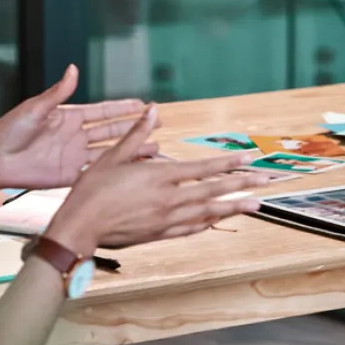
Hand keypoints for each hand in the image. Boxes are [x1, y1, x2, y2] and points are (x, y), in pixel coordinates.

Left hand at [0, 65, 156, 189]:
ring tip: (155, 148)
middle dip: (135, 127)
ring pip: (110, 152)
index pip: (103, 112)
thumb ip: (58, 92)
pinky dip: (116, 171)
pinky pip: (98, 171)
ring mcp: (75, 156)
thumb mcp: (35, 108)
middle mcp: (75, 136)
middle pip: (112, 130)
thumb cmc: (8, 131)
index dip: (122, 108)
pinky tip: (132, 170)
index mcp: (68, 117)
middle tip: (157, 123)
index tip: (143, 104)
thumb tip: (73, 69)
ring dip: (131, 149)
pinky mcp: (71, 175)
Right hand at [52, 110, 258, 252]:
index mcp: (159, 177)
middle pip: (212, 191)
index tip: (248, 160)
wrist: (79, 227)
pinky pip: (189, 229)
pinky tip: (216, 220)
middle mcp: (169, 199)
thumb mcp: (113, 156)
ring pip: (207, 213)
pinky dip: (206, 223)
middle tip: (265, 183)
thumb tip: (152, 110)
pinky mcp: (158, 234)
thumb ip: (137, 134)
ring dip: (232, 207)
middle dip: (241, 185)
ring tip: (254, 205)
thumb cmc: (92, 190)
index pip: (202, 169)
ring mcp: (166, 219)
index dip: (227, 164)